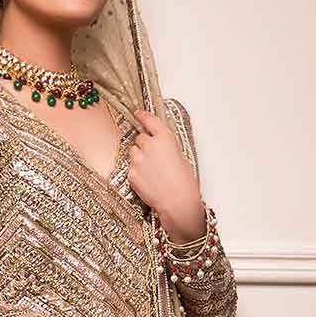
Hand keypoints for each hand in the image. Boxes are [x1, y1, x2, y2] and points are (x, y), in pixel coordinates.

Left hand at [128, 110, 205, 242]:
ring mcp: (138, 160)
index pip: (149, 120)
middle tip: (154, 156)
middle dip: (145, 144)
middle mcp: (149, 146)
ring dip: (140, 157)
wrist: (177, 202)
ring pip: (134, 152)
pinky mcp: (131, 173)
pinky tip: (149, 180)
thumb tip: (159, 146)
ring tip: (152, 171)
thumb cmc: (184, 182)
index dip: (142, 116)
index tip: (138, 114)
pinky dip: (138, 171)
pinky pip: (131, 167)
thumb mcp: (181, 157)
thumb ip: (167, 147)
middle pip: (140, 137)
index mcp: (165, 138)